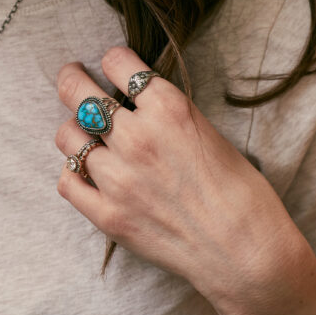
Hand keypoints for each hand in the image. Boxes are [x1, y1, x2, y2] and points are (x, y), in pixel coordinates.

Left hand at [55, 46, 315, 314]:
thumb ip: (167, 114)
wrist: (248, 254)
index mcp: (169, 109)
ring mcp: (117, 177)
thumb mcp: (208, 132)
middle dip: (72, 78)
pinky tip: (86, 172)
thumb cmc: (242, 194)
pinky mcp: (107, 214)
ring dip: (75, 131)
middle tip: (72, 76)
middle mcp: (137, 137)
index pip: (118, 62)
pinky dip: (73, 172)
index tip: (111, 63)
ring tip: (84, 133)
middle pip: (78, 92)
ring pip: (67, 136)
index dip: (113, 60)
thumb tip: (137, 102)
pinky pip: (67, 181)